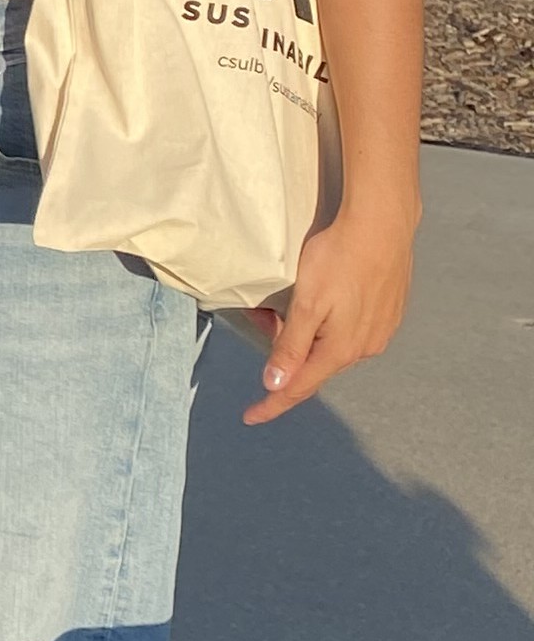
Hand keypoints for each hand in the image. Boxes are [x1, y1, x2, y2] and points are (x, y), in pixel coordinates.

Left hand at [242, 211, 414, 424]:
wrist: (382, 224)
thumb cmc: (339, 259)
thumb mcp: (306, 304)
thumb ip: (291, 347)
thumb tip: (276, 386)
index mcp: (342, 349)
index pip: (300, 387)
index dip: (273, 403)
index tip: (250, 417)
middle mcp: (366, 346)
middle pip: (315, 365)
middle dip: (286, 356)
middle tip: (263, 320)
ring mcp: (381, 330)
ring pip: (332, 346)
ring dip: (306, 337)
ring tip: (285, 309)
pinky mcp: (389, 312)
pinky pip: (350, 331)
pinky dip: (326, 326)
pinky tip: (321, 304)